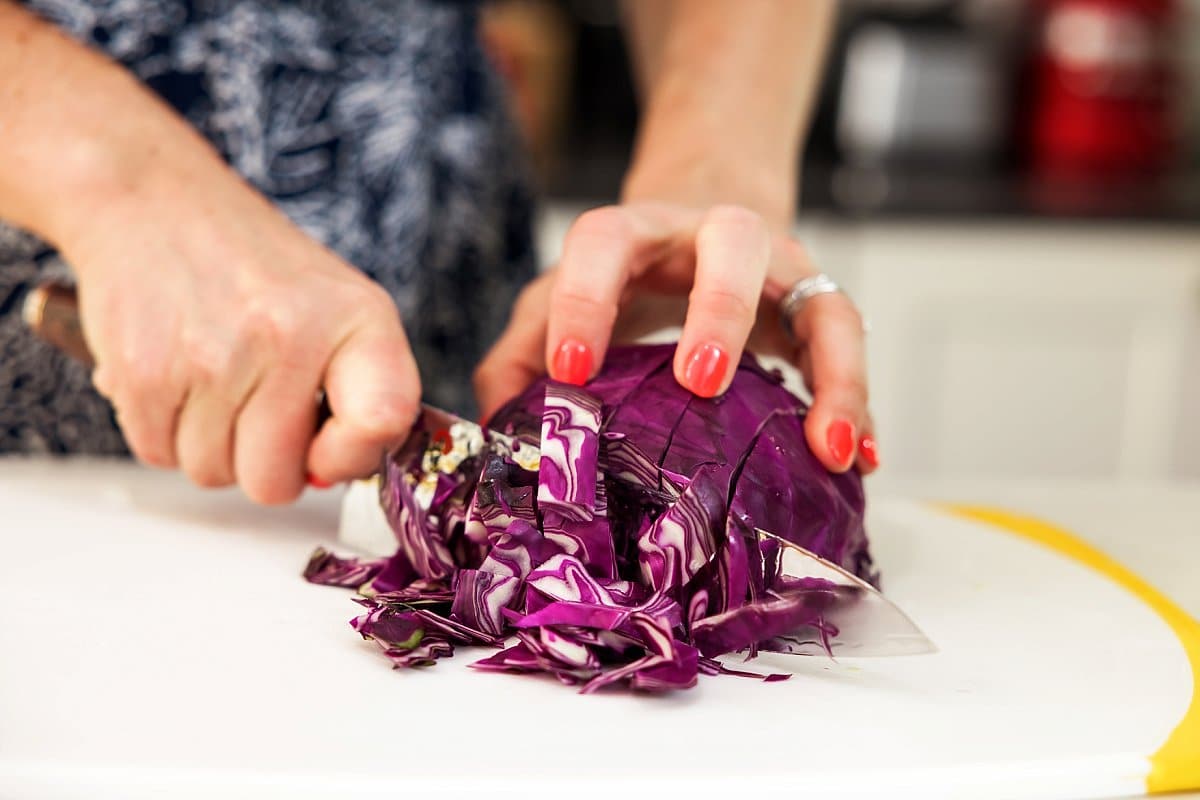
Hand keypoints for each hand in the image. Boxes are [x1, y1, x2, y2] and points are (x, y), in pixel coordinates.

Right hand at [63, 143, 418, 502]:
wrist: (153, 202)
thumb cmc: (257, 269)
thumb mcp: (340, 307)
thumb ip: (360, 392)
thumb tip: (331, 474)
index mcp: (358, 319)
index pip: (382, 422)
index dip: (352, 457)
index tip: (329, 448)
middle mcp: (289, 335)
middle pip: (275, 481)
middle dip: (265, 463)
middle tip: (257, 409)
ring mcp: (214, 356)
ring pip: (213, 473)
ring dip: (211, 445)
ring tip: (215, 381)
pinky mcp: (144, 371)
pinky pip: (159, 454)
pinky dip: (165, 431)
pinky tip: (178, 377)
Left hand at [474, 202, 875, 473]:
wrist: (699, 228)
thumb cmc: (623, 277)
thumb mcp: (562, 301)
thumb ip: (521, 349)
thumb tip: (499, 422)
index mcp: (634, 232)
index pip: (603, 242)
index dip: (584, 301)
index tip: (571, 374)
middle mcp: (714, 236)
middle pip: (731, 241)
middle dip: (718, 308)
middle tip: (702, 381)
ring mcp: (779, 268)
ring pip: (820, 298)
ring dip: (828, 370)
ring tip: (824, 443)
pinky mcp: (818, 303)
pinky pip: (852, 346)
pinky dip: (858, 402)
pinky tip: (858, 459)